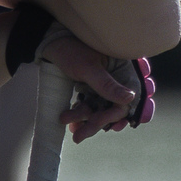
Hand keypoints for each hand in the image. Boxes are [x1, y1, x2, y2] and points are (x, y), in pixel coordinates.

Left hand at [37, 31, 152, 140]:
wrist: (50, 44)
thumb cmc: (72, 49)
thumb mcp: (89, 68)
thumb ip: (108, 85)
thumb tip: (130, 98)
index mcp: (123, 70)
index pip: (127, 98)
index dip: (118, 114)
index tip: (109, 127)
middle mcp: (116, 80)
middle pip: (113, 108)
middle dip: (97, 122)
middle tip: (80, 135)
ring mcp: (103, 86)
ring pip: (100, 110)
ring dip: (85, 121)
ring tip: (70, 128)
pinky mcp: (91, 90)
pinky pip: (90, 107)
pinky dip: (80, 116)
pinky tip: (69, 122)